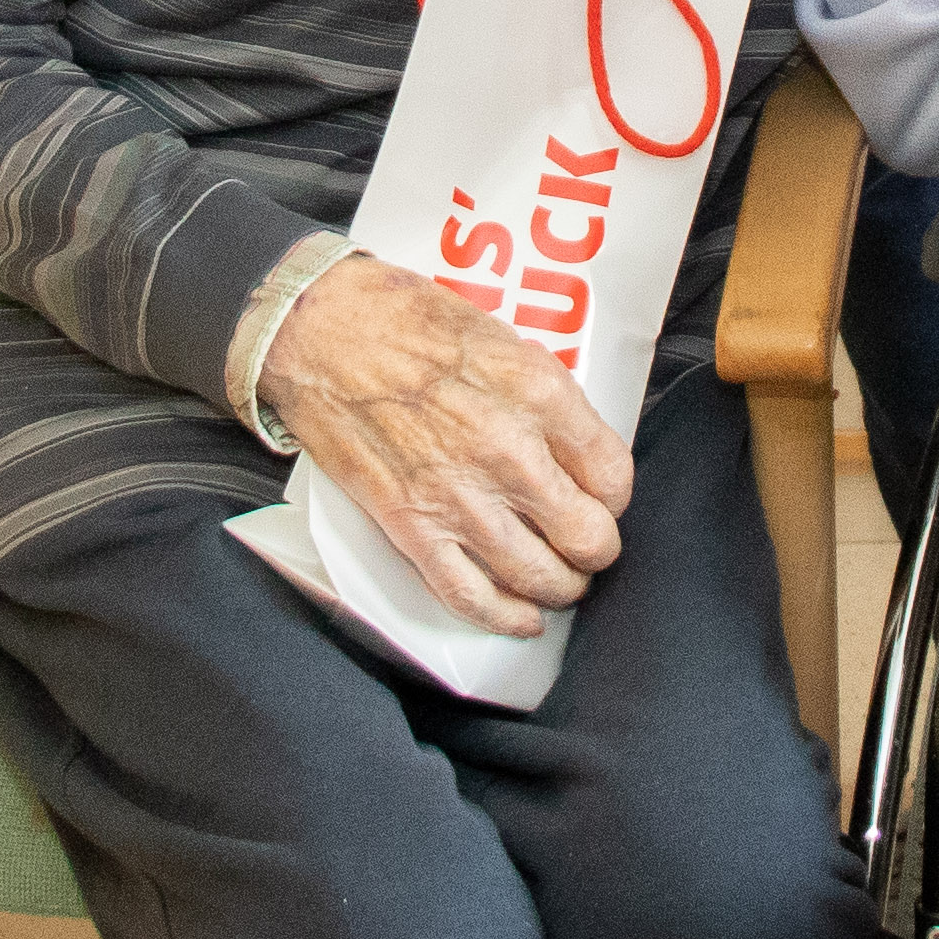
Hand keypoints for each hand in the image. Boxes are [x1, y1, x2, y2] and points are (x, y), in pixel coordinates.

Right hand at [258, 254, 634, 635]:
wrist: (322, 334)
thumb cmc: (407, 321)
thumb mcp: (503, 339)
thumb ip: (545, 397)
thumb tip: (576, 445)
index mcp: (539, 395)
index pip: (614, 475)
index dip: (615, 495)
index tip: (604, 497)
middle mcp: (510, 453)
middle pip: (589, 536)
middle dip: (597, 548)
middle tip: (587, 543)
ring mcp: (460, 497)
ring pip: (540, 576)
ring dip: (561, 587)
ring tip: (562, 581)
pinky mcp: (412, 528)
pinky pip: (471, 595)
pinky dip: (505, 617)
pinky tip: (523, 618)